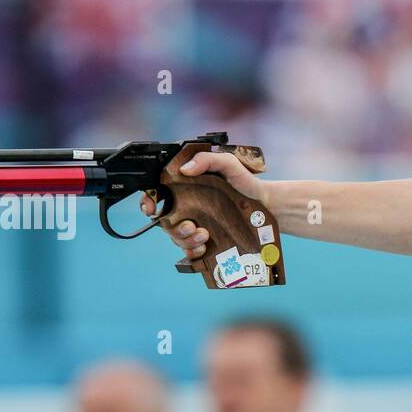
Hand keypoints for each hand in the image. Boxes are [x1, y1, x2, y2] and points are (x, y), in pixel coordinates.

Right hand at [140, 151, 267, 260]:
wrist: (265, 204)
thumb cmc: (244, 182)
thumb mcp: (228, 163)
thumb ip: (207, 160)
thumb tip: (185, 170)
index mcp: (184, 188)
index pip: (156, 195)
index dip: (147, 202)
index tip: (150, 210)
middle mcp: (186, 208)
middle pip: (164, 221)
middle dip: (173, 227)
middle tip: (192, 226)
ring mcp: (194, 225)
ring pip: (176, 237)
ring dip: (184, 240)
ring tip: (204, 235)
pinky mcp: (205, 241)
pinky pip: (188, 251)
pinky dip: (191, 252)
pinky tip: (202, 249)